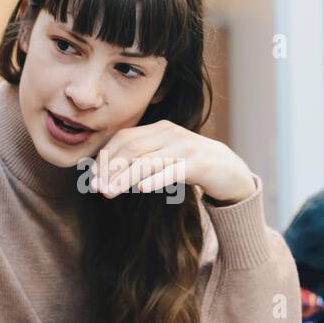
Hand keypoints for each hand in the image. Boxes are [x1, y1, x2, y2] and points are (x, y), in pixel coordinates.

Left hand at [91, 120, 256, 203]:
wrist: (230, 171)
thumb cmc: (192, 167)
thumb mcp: (164, 158)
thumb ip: (142, 160)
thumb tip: (107, 174)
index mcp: (160, 129)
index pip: (124, 139)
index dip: (106, 158)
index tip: (93, 179)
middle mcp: (170, 134)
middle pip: (132, 149)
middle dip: (111, 170)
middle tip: (97, 189)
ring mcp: (185, 148)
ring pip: (148, 161)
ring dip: (125, 178)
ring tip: (110, 192)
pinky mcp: (199, 164)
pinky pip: (173, 171)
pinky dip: (156, 179)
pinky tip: (142, 189)